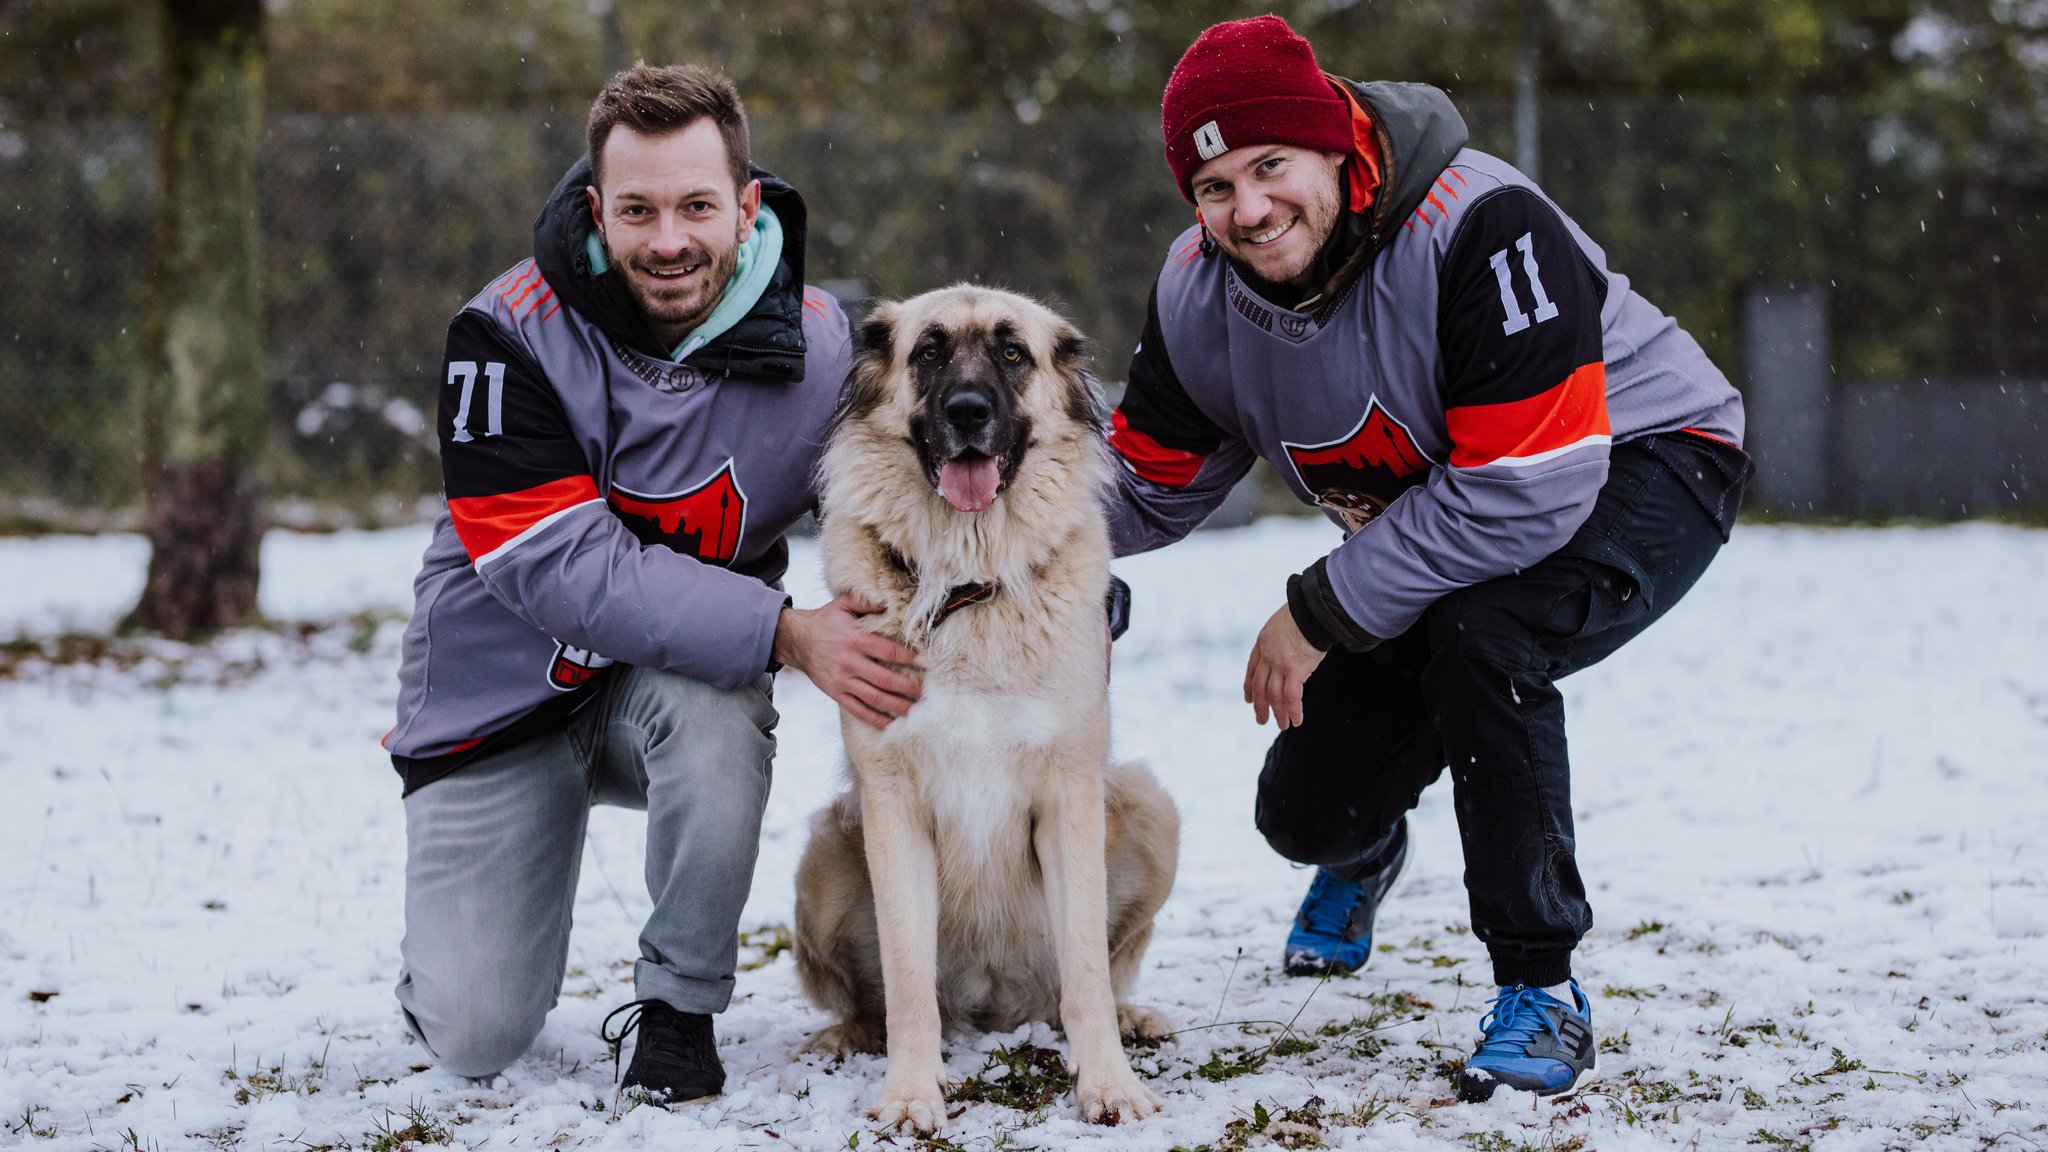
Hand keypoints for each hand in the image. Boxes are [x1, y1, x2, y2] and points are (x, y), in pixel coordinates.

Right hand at [774, 595, 922, 728]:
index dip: (910, 659)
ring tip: (915, 710)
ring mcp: (842, 680)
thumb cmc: (825, 621)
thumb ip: (867, 603)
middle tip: (926, 692)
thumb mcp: (843, 604)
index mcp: (855, 640)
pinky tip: (890, 723)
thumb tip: (890, 604)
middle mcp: (850, 662)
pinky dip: (875, 718)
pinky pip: (857, 709)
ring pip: (874, 698)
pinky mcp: (835, 693)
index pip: (890, 652)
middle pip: (885, 680)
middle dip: (908, 687)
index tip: (926, 664)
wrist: (796, 639)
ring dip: (896, 706)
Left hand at [1243, 604, 1324, 728]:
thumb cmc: (1303, 613)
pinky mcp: (1295, 670)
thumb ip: (1281, 639)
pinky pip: (1291, 697)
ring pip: (1273, 696)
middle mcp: (1267, 656)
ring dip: (1277, 713)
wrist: (1310, 610)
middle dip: (1260, 706)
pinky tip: (1296, 721)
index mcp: (1262, 643)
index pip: (1252, 670)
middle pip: (1259, 687)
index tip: (1249, 699)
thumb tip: (1290, 647)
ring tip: (1281, 726)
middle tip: (1260, 720)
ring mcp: (1279, 664)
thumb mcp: (1282, 623)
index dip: (1249, 687)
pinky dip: (1293, 711)